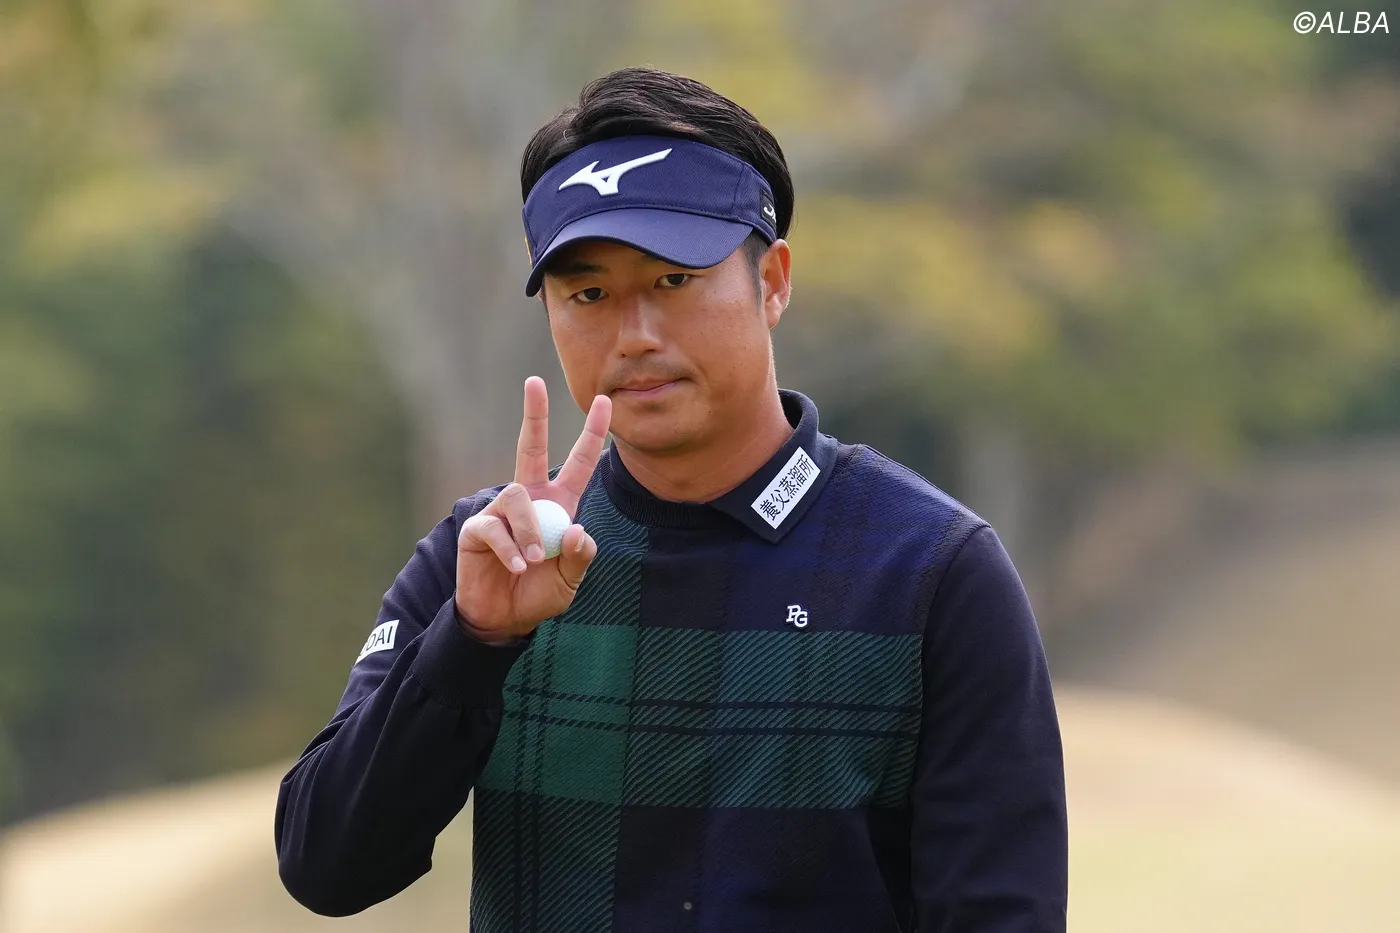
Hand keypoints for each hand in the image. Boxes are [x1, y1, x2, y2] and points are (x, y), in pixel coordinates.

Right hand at [455, 376, 611, 643]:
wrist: (503, 619)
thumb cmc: (538, 594)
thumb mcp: (570, 580)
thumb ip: (580, 557)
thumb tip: (578, 531)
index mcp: (559, 506)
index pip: (578, 464)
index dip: (592, 434)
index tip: (606, 401)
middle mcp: (529, 500)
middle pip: (530, 448)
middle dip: (534, 414)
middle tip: (534, 382)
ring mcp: (501, 511)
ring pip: (517, 497)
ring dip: (530, 530)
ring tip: (535, 560)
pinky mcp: (477, 529)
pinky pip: (495, 527)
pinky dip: (511, 549)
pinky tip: (517, 567)